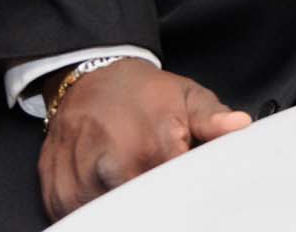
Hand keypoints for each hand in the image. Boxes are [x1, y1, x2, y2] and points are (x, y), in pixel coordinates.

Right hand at [37, 59, 251, 221]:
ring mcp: (79, 185)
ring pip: (110, 216)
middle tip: (158, 182)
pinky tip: (105, 188)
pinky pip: (79, 218)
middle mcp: (112, 169)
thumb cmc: (142, 92)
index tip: (187, 192)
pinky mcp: (56, 195)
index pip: (176, 196)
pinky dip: (94, 210)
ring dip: (124, 207)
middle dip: (155, 203)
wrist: (88, 78)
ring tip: (130, 179)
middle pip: (143, 211)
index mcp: (153, 148)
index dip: (184, 197)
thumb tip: (239, 126)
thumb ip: (213, 118)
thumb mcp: (186, 96)